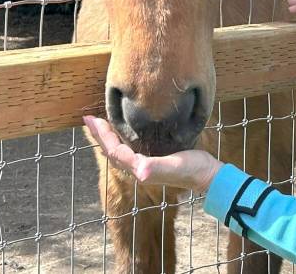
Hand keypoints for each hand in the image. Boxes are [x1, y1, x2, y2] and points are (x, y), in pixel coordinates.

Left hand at [83, 116, 222, 193]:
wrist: (207, 176)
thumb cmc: (193, 170)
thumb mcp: (175, 166)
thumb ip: (156, 168)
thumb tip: (139, 171)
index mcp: (140, 168)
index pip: (114, 151)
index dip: (102, 136)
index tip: (91, 119)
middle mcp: (139, 168)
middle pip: (112, 151)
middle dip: (99, 135)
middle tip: (88, 119)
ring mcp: (146, 165)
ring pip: (119, 151)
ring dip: (108, 137)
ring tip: (101, 124)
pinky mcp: (153, 159)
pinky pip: (129, 148)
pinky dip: (121, 138)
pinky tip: (124, 131)